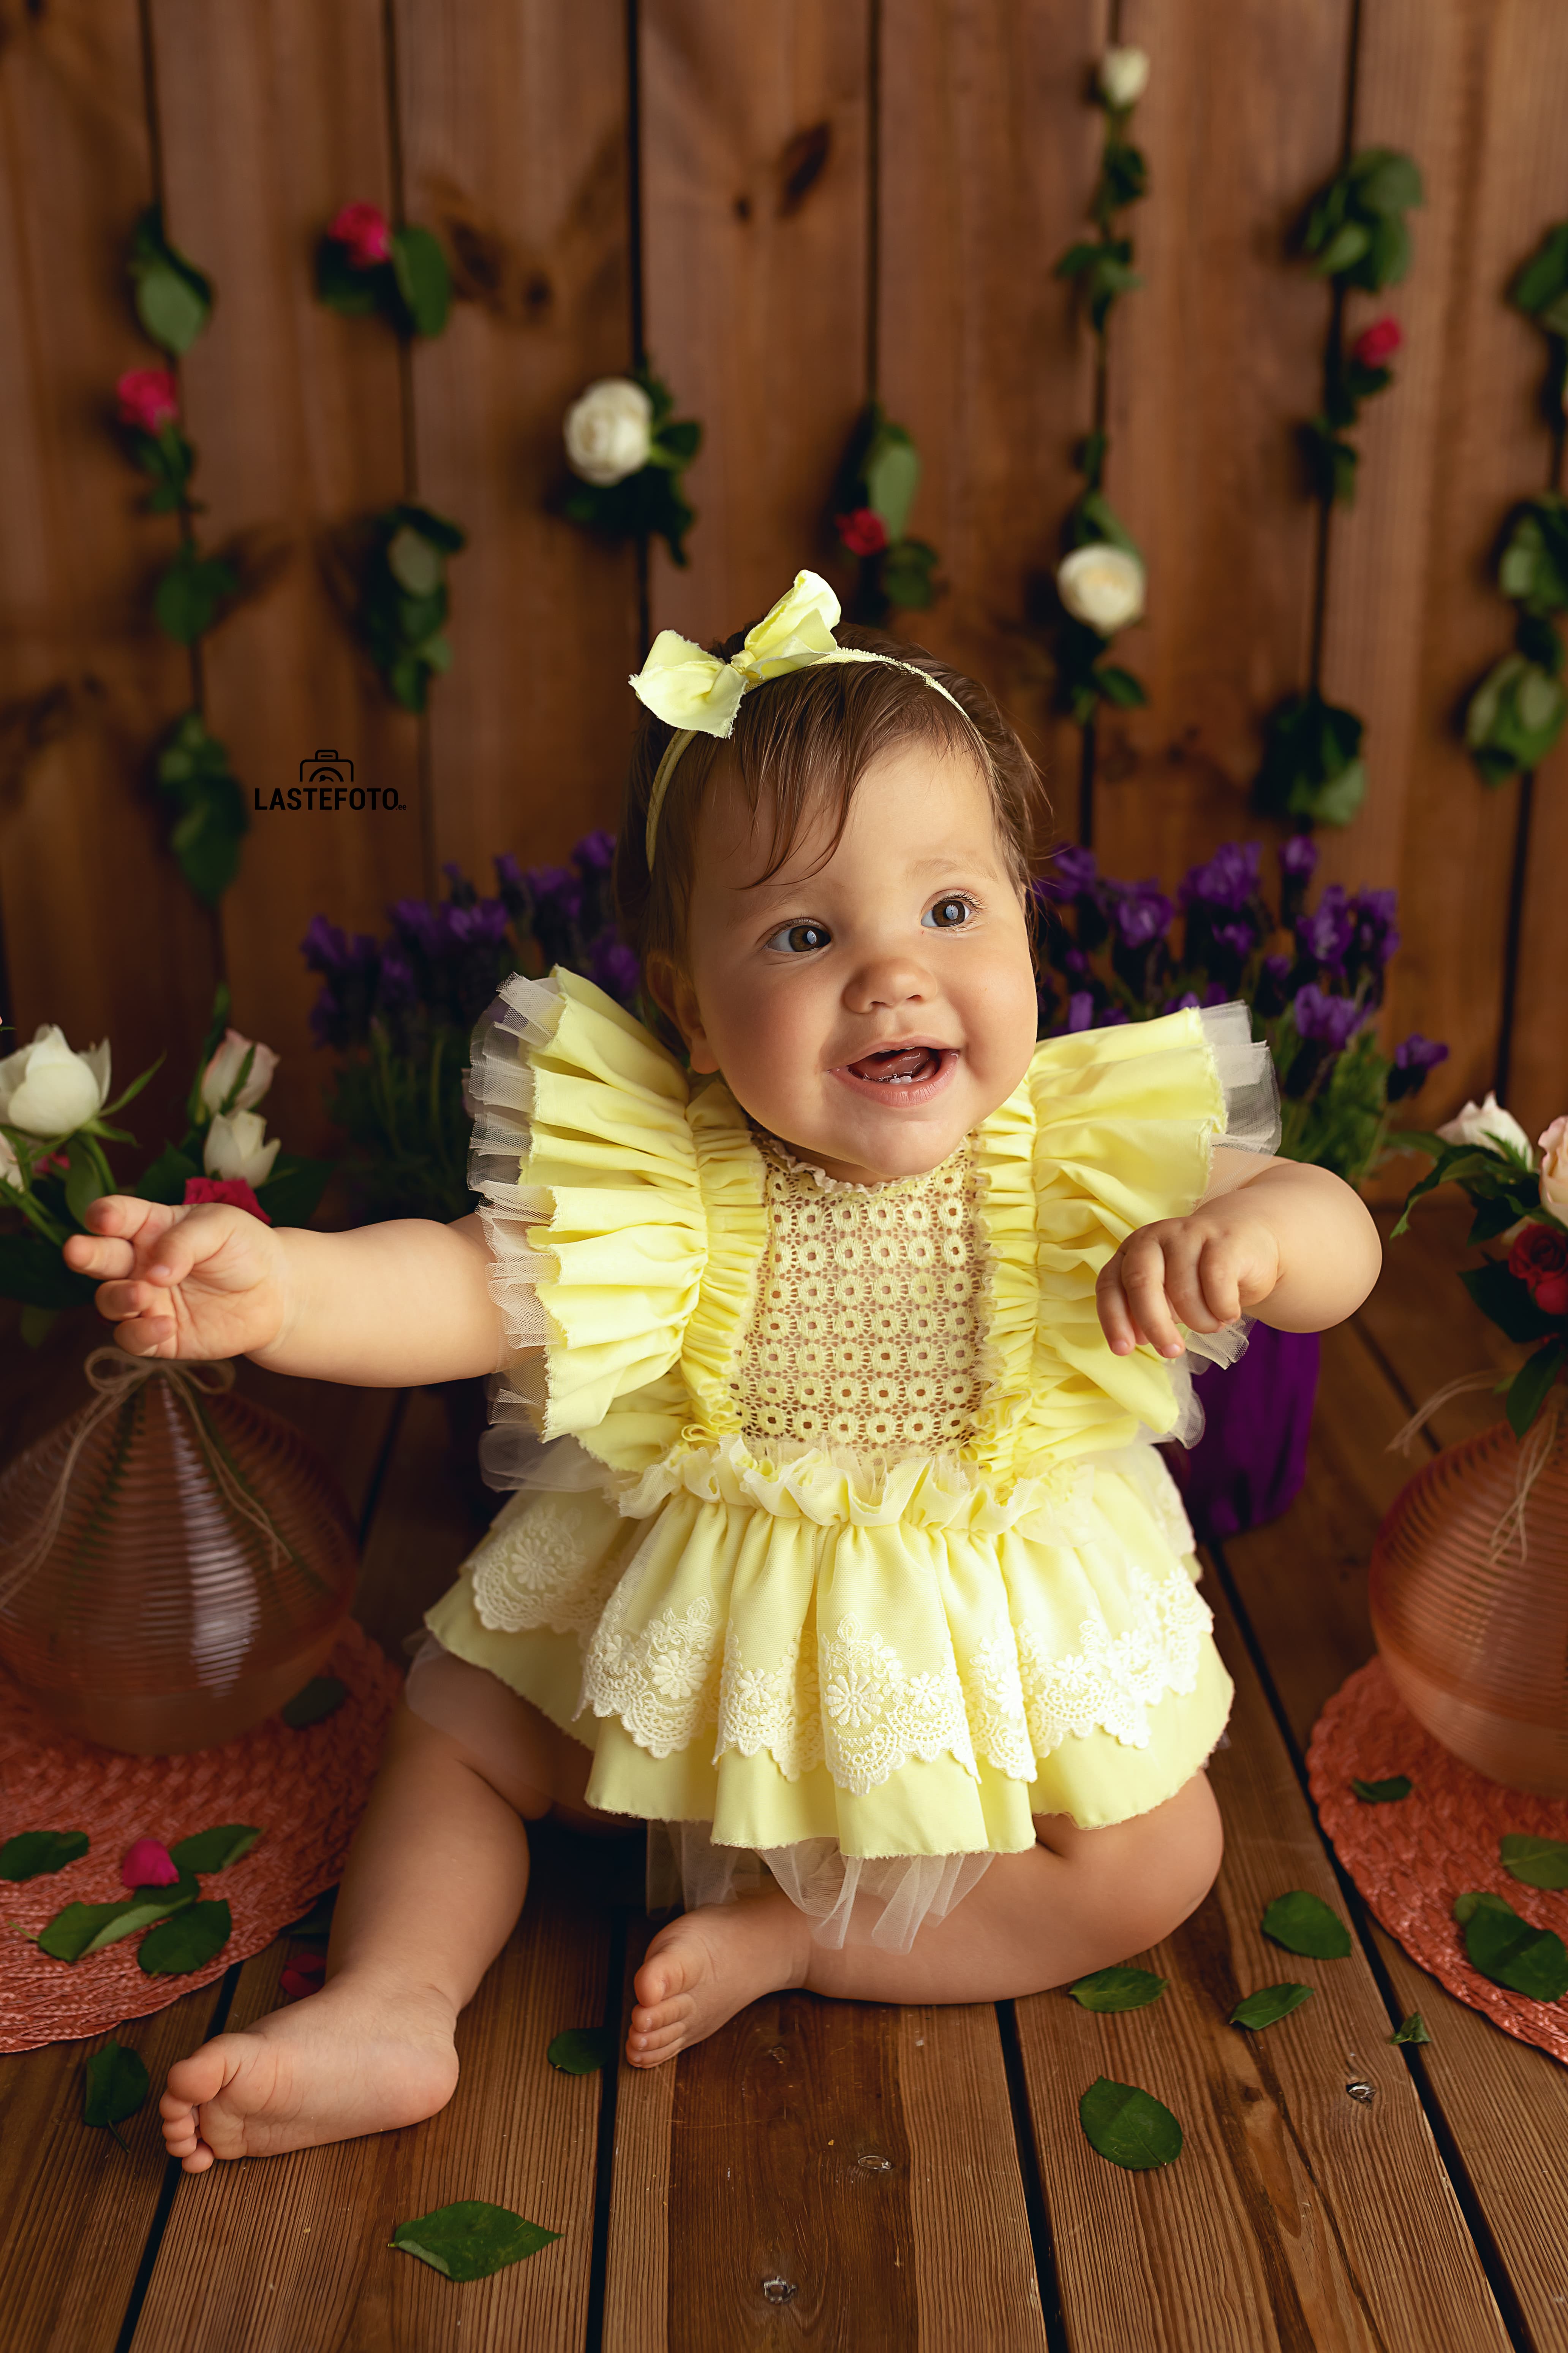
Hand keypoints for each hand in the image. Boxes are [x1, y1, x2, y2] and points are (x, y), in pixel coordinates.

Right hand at [63, 1195, 291, 1361]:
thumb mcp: (221, 1227)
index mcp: (150, 1226)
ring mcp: (146, 1300)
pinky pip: (133, 1338)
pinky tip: (164, 1325)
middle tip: (76, 1250)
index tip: (103, 1219)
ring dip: (118, 1298)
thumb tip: (154, 1273)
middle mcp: (139, 1262)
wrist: (277, 1292)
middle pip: (99, 1258)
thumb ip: (184, 1243)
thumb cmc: (245, 1248)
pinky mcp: (159, 1335)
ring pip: (109, 1301)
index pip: (116, 1216)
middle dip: (84, 1253)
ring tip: (142, 1295)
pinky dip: (141, 1334)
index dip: (104, 1215)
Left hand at [1096, 1197, 1282, 1359]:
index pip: (1110, 1284)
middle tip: (1172, 1352)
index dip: (1114, 1319)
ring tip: (1211, 1324)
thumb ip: (1146, 1312)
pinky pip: (1217, 1282)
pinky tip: (1228, 1313)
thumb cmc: (1199, 1278)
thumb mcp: (1166, 1296)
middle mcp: (1154, 1237)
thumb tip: (1137, 1339)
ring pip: (1183, 1289)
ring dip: (1199, 1321)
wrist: (1248, 1244)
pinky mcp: (1223, 1238)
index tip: (1124, 1350)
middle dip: (1155, 1325)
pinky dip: (1222, 1309)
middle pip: (1141, 1283)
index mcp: (1132, 1251)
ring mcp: (1188, 1232)